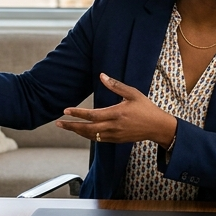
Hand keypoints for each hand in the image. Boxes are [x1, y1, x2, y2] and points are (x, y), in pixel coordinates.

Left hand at [56, 73, 177, 145]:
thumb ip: (116, 85)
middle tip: (59, 123)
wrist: (157, 127)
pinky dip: (88, 136)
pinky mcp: (117, 140)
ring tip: (66, 127)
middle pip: (87, 129)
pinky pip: (98, 139)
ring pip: (91, 136)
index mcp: (117, 113)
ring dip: (78, 132)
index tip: (65, 110)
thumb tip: (102, 75)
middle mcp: (114, 126)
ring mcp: (115, 135)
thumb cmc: (146, 108)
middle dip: (72, 126)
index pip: (92, 115)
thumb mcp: (132, 93)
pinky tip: (82, 132)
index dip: (78, 113)